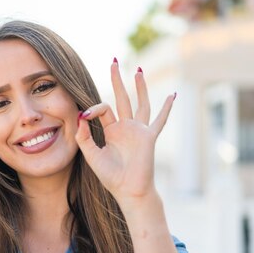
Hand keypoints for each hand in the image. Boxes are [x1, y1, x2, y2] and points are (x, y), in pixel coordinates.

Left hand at [74, 62, 174, 200]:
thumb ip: (84, 137)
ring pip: (140, 103)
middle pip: (122, 98)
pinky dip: (166, 108)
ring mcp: (139, 131)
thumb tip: (80, 116)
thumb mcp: (92, 156)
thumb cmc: (111, 177)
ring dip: (139, 87)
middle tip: (114, 61)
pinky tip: (172, 95)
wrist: (128, 190)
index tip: (85, 115)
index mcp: (111, 131)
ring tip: (138, 70)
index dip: (93, 109)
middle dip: (118, 80)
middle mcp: (125, 128)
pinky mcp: (149, 137)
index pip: (103, 109)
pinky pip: (159, 120)